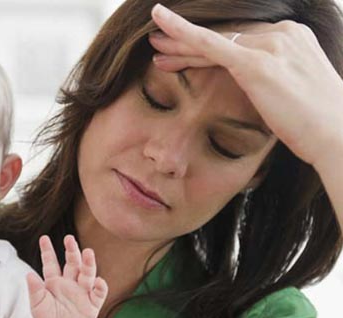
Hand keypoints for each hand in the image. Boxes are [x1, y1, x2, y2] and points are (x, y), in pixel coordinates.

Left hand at [27, 235, 107, 317]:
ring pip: (86, 274)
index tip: (44, 238)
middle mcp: (69, 283)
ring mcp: (82, 292)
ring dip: (88, 263)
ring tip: (88, 253)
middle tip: (69, 239)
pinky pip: (98, 293)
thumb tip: (28, 275)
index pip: (51, 263)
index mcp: (54, 282)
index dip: (48, 251)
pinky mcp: (92, 304)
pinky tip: (98, 281)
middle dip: (71, 251)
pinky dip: (100, 287)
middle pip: (72, 263)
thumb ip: (35, 291)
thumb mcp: (37, 306)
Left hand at [148, 3, 342, 166]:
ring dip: (180, 43)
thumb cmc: (319, 123)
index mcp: (292, 38)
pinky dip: (182, 31)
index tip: (187, 53)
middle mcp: (282, 34)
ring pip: (213, 42)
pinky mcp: (256, 63)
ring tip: (154, 44)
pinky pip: (210, 43)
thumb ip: (275, 81)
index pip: (241, 38)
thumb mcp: (296, 92)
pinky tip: (160, 21)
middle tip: (161, 43)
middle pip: (225, 36)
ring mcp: (270, 46)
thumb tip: (261, 90)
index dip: (210, 47)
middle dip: (189, 42)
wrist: (339, 135)